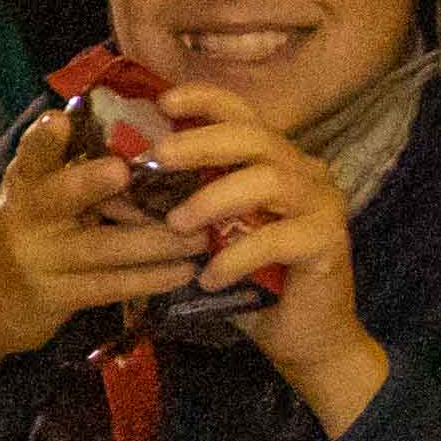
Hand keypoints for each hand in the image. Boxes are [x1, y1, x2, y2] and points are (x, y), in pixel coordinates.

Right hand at [0, 98, 205, 417]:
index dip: (43, 138)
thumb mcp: (34, 198)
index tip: (59, 120)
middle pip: (59, 196)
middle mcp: (27, 215)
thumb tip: (142, 139)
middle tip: (122, 171)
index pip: (32, 154)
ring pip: (101, 248)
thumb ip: (70, 171)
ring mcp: (41, 259)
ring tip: (200, 235)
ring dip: (154, 242)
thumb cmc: (25, 237)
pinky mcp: (57, 296)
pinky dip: (149, 279)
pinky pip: (109, 286)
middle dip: (88, 182)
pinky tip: (183, 273)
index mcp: (25, 182)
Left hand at [133, 87, 386, 429]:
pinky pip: (277, 238)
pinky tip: (207, 277)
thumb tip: (111, 193)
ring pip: (270, 181)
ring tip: (177, 224)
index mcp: (275, 161)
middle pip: (255, 138)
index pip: (243, 115)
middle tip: (158, 157)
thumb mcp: (203, 241)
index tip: (163, 102)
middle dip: (202, 143)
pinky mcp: (328, 241)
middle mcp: (305, 171)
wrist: (302, 339)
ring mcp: (322, 203)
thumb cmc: (248, 283)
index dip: (206, 101)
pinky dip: (236, 256)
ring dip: (216, 198)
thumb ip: (169, 211)